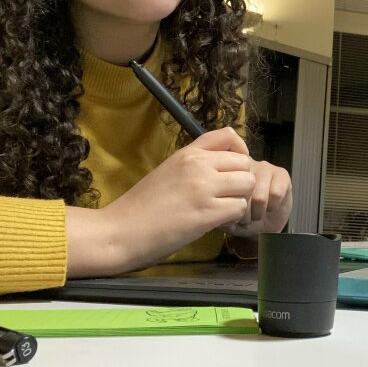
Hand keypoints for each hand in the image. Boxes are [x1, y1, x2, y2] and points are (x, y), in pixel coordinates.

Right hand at [68, 127, 255, 275]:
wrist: (119, 231)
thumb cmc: (141, 205)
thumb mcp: (169, 170)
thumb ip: (195, 164)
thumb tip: (223, 166)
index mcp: (188, 152)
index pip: (229, 135)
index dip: (240, 151)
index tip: (232, 168)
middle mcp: (199, 165)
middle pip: (246, 163)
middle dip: (241, 181)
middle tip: (227, 196)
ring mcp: (204, 188)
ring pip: (248, 185)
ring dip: (240, 200)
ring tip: (222, 210)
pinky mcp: (207, 213)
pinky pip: (239, 208)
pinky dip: (233, 218)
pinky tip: (217, 223)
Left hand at [220, 159, 291, 237]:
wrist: (265, 226)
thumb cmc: (244, 219)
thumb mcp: (227, 220)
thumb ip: (222, 214)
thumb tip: (224, 211)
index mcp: (228, 173)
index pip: (227, 191)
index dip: (233, 208)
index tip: (234, 214)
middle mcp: (245, 166)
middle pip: (244, 195)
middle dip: (246, 213)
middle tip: (247, 217)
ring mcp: (264, 168)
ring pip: (260, 197)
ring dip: (259, 212)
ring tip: (258, 213)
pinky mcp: (282, 174)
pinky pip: (276, 194)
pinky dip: (273, 206)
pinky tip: (272, 206)